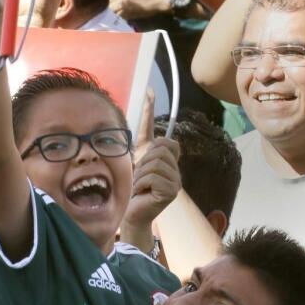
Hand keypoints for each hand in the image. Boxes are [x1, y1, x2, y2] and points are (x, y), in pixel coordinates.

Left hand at [125, 89, 181, 227]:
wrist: (129, 212)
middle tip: (139, 177)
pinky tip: (143, 192)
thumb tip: (150, 94)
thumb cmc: (130, 187)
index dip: (154, 125)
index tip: (149, 93)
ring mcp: (176, 182)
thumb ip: (144, 132)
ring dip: (140, 175)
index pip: (168, 141)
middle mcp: (175, 171)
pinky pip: (154, 177)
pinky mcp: (171, 192)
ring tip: (139, 186)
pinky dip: (143, 184)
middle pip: (160, 150)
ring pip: (155, 164)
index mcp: (168, 163)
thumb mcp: (135, 155)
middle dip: (143, 162)